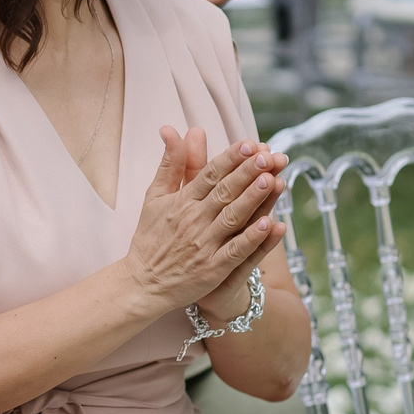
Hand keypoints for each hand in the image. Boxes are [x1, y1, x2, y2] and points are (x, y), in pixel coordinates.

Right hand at [121, 129, 282, 313]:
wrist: (143, 283)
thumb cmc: (151, 238)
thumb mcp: (155, 197)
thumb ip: (169, 165)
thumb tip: (172, 130)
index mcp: (182, 202)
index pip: (209, 175)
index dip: (230, 159)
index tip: (248, 144)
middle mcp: (193, 220)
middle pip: (224, 192)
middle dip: (247, 173)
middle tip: (267, 156)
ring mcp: (204, 245)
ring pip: (232, 218)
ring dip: (252, 199)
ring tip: (271, 180)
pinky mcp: (212, 269)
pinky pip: (235, 252)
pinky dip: (251, 238)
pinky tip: (268, 225)